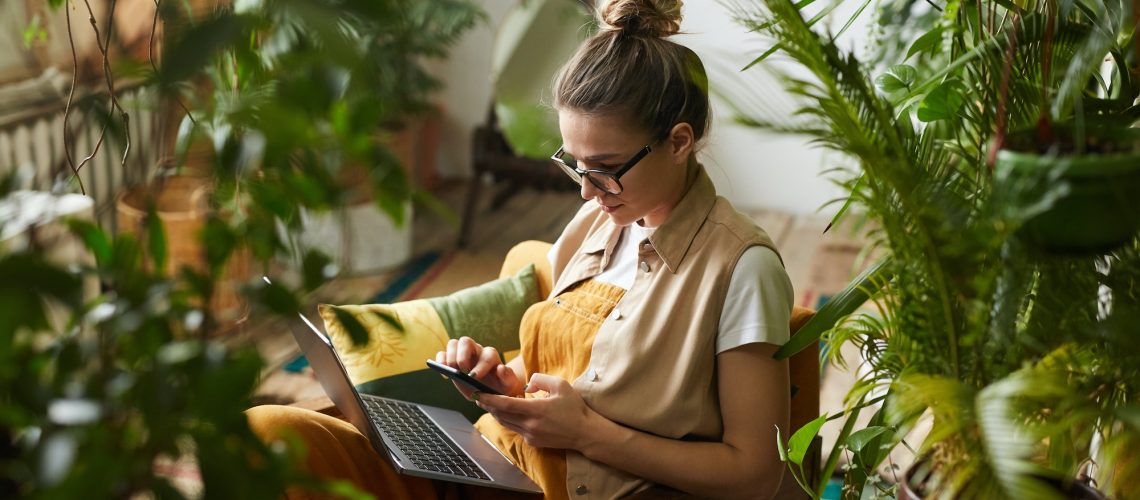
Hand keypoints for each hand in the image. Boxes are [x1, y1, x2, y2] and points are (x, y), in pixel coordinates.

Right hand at [434, 337, 522, 397]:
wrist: (490, 389)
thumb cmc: (500, 386)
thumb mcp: (508, 385)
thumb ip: (508, 377)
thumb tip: (501, 368)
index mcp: (491, 356)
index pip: (487, 355)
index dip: (481, 365)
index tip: (474, 377)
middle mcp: (476, 351)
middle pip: (466, 342)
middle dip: (462, 355)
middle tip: (461, 371)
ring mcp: (462, 354)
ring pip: (453, 344)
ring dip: (450, 356)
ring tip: (451, 371)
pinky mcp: (452, 360)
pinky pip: (442, 354)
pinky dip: (440, 362)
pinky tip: (445, 375)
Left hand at [476, 373, 599, 450]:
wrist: (585, 432)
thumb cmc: (574, 407)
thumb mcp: (561, 385)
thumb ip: (540, 379)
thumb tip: (526, 384)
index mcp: (536, 410)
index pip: (505, 405)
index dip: (489, 399)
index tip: (477, 394)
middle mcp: (530, 425)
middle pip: (501, 415)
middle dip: (489, 406)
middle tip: (479, 397)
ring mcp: (530, 436)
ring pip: (507, 424)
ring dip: (498, 414)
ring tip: (491, 404)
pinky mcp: (533, 442)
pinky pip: (516, 429)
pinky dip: (510, 420)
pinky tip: (512, 413)